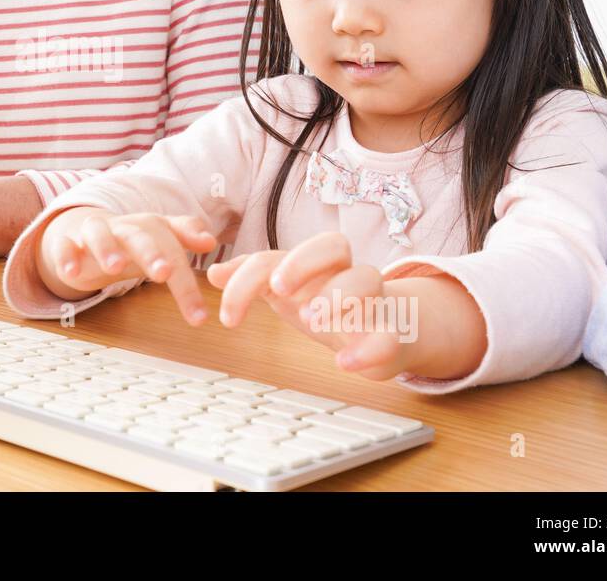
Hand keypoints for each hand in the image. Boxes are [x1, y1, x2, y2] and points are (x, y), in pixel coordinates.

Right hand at [39, 209, 216, 325]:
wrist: (85, 232)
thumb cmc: (131, 242)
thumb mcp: (160, 239)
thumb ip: (185, 237)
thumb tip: (210, 239)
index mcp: (151, 228)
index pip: (174, 245)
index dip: (188, 265)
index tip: (201, 299)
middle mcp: (124, 228)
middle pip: (139, 235)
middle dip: (151, 252)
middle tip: (164, 273)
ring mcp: (94, 234)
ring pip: (99, 233)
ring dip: (107, 248)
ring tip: (113, 267)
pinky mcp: (68, 244)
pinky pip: (65, 247)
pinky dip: (66, 257)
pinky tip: (71, 273)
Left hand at [207, 231, 414, 379]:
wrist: (387, 329)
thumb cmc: (328, 304)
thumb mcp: (288, 291)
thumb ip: (253, 279)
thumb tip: (213, 272)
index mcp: (315, 263)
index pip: (285, 251)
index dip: (257, 269)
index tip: (231, 301)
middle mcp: (345, 272)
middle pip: (334, 244)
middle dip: (302, 262)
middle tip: (280, 289)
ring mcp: (373, 299)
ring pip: (367, 278)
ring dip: (337, 296)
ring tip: (311, 321)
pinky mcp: (393, 333)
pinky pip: (389, 334)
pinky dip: (368, 349)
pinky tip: (343, 363)